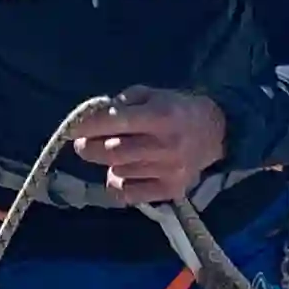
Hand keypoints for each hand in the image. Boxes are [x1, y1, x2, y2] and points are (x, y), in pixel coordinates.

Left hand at [70, 89, 228, 205]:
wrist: (216, 133)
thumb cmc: (177, 109)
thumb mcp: (154, 94)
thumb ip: (123, 102)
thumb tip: (93, 116)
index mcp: (160, 116)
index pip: (115, 122)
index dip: (88, 126)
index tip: (72, 128)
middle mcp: (165, 145)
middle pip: (111, 152)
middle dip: (89, 148)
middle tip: (85, 144)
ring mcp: (169, 171)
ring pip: (118, 172)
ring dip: (109, 164)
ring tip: (117, 154)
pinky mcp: (171, 190)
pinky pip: (129, 194)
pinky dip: (118, 185)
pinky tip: (123, 173)